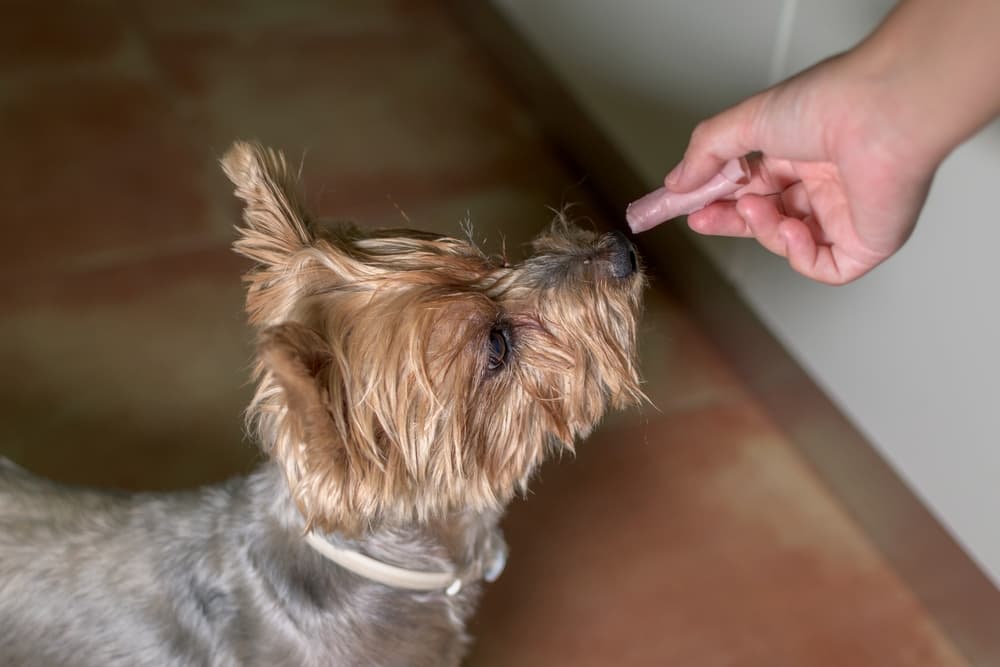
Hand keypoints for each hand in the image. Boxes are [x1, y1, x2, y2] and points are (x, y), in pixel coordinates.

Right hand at [666, 50, 937, 284]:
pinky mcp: (866, 243)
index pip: (750, 184)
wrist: (880, 114)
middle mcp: (827, 183)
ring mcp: (847, 215)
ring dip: (762, 229)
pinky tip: (792, 228)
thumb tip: (676, 183)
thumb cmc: (827, 104)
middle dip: (730, 219)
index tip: (682, 205)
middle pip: (766, 216)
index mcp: (803, 151)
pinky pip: (822, 266)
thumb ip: (705, 154)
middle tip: (699, 218)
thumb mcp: (744, 123)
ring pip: (789, 242)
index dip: (716, 197)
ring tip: (756, 207)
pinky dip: (798, 253)